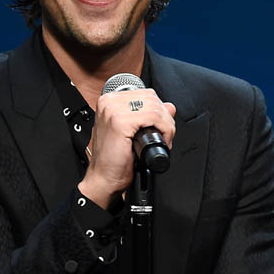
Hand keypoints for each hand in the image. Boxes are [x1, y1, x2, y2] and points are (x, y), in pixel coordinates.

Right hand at [78, 91, 175, 208]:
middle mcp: (109, 102)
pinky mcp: (120, 121)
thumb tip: (170, 106)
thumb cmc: (114, 160)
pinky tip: (161, 142)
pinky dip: (164, 130)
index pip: (146, 94)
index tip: (162, 127)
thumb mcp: (134, 132)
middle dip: (165, 118)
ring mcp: (113, 110)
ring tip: (163, 141)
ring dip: (166, 125)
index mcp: (110, 101)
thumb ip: (149, 116)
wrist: (104, 179)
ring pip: (155, 107)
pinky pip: (153, 117)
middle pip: (151, 98)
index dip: (159, 110)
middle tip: (165, 136)